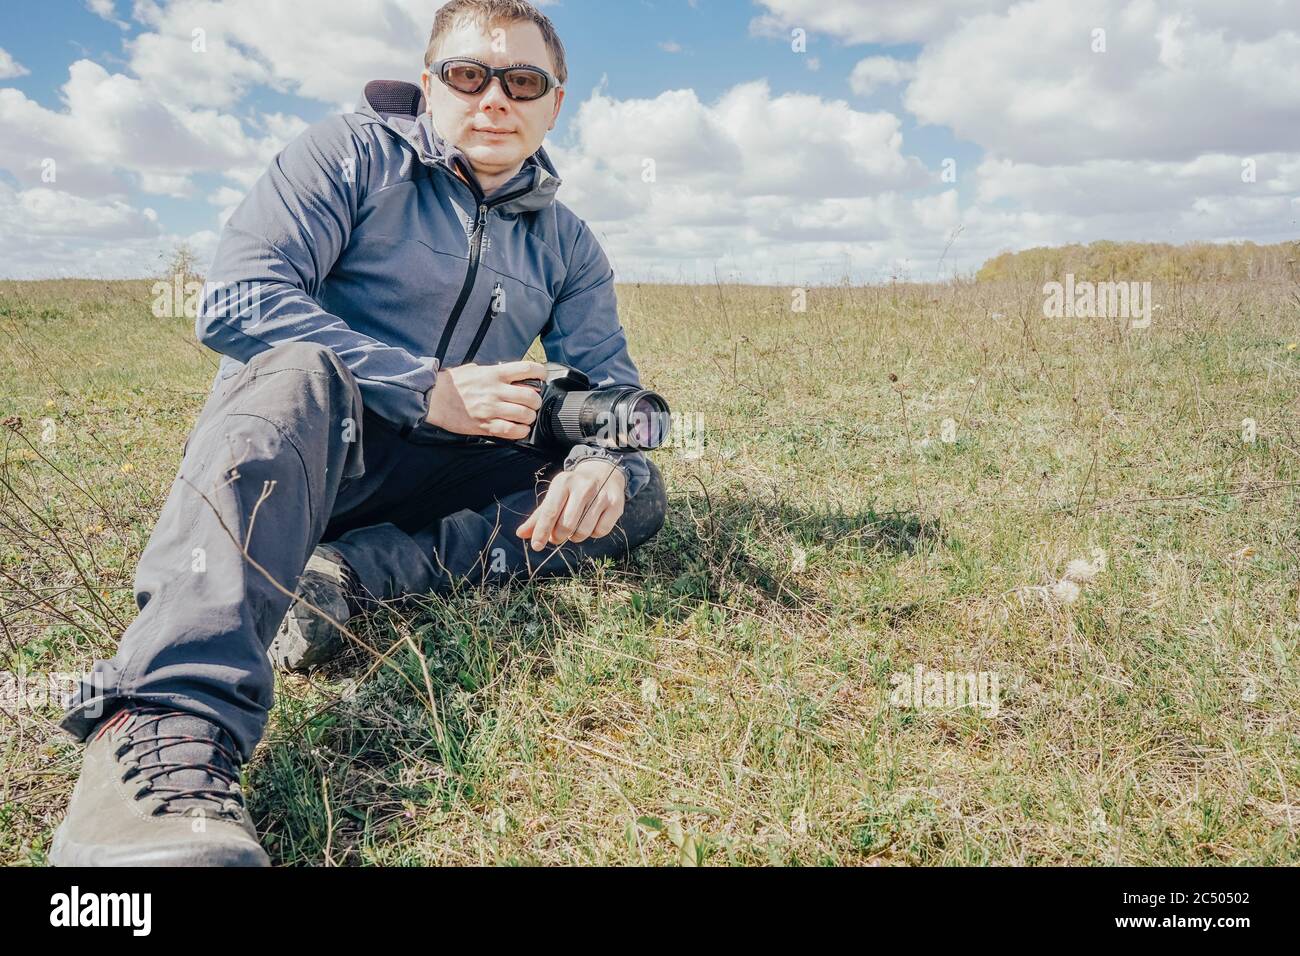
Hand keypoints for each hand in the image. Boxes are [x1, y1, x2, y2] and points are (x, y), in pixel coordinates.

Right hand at [424, 360, 546, 438]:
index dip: (540, 373)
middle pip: (531, 396)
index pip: (527, 368)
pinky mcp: (485, 425)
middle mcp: (496, 391)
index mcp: (495, 374)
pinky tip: (519, 429)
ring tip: (525, 417)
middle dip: (536, 401)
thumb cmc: (453, 383)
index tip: (541, 377)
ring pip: (524, 415)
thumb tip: (514, 377)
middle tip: (532, 403)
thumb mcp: (476, 370)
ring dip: (529, 417)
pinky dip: (520, 431)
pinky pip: (512, 431)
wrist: (433, 398)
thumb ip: (495, 373)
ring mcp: (491, 409)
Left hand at [517, 458, 625, 550]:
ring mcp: (601, 495)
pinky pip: (600, 531)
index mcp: (563, 482)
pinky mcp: (616, 504)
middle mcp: (583, 486)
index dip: (542, 531)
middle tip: (558, 535)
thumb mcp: (555, 496)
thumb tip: (521, 534)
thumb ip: (538, 516)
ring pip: (583, 531)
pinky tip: (592, 523)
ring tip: (576, 527)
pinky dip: (593, 533)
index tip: (536, 545)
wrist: (605, 472)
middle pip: (566, 525)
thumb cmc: (574, 488)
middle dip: (559, 536)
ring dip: (576, 536)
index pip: (550, 511)